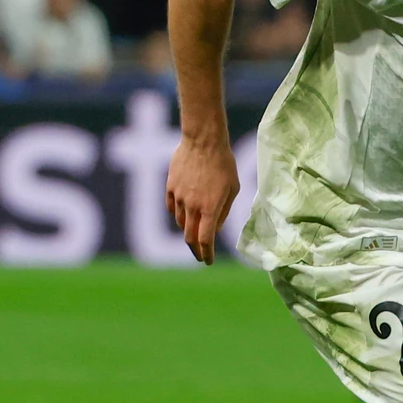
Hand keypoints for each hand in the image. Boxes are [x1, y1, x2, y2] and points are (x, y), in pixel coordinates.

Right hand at [165, 136, 238, 264]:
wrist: (203, 140)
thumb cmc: (224, 163)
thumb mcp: (233, 188)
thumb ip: (224, 211)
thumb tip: (215, 229)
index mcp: (210, 208)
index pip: (205, 240)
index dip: (207, 254)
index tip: (209, 261)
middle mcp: (192, 206)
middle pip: (189, 237)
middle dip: (196, 250)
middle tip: (200, 256)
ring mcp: (178, 197)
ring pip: (180, 223)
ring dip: (188, 232)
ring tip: (195, 234)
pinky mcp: (170, 188)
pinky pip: (172, 209)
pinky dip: (178, 216)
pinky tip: (184, 217)